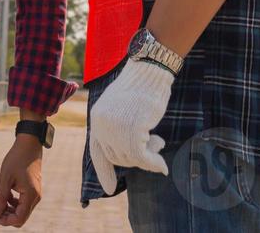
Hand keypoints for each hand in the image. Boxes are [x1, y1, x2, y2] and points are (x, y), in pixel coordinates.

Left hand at [0, 136, 42, 226]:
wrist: (29, 144)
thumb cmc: (17, 159)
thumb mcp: (6, 179)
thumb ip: (0, 198)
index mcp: (30, 195)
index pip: (19, 218)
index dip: (5, 221)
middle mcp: (36, 197)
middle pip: (21, 217)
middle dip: (7, 216)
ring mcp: (36, 193)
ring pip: (22, 211)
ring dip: (10, 210)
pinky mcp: (33, 189)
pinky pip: (24, 203)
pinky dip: (14, 203)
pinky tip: (6, 195)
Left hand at [87, 59, 174, 193]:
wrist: (149, 70)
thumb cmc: (141, 86)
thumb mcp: (122, 107)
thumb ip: (118, 127)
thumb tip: (126, 155)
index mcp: (97, 118)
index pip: (97, 152)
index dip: (104, 172)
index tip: (109, 189)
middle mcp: (102, 125)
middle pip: (117, 157)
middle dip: (135, 157)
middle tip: (154, 145)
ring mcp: (115, 129)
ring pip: (130, 159)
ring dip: (147, 156)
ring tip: (158, 140)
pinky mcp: (132, 132)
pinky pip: (143, 158)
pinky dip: (154, 164)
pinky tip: (163, 166)